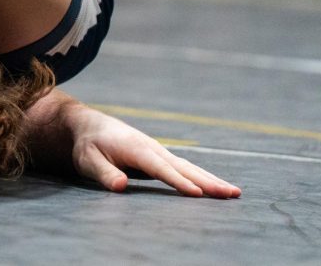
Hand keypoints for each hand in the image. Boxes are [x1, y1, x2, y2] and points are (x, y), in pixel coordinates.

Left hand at [68, 105, 240, 197]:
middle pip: (183, 167)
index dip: (178, 182)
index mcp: (136, 149)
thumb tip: (121, 186)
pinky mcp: (159, 156)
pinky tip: (214, 187)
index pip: (160, 168)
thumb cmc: (87, 145)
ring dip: (210, 179)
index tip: (198, 194)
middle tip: (232, 194)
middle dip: (208, 181)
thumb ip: (104, 173)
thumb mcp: (88, 160)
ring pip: (188, 167)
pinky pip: (183, 168)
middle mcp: (152, 148)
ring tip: (233, 192)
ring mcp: (158, 151)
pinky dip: (202, 177)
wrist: (87, 125)